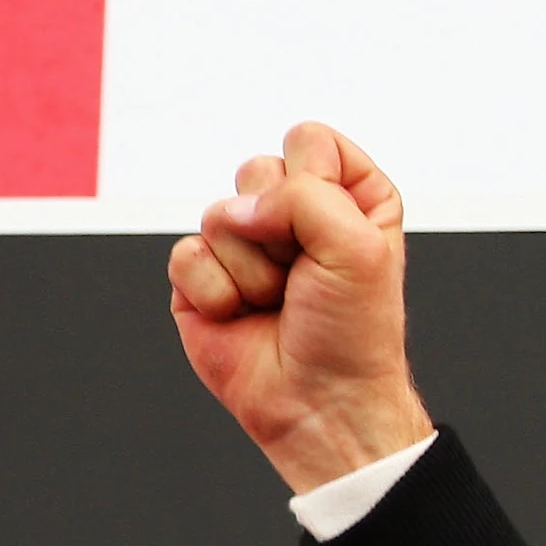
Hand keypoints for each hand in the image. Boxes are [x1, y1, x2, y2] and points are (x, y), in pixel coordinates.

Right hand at [168, 124, 433, 494]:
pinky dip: (215, 292)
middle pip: (256, 169)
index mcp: (350, 199)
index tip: (339, 235)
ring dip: (251, 268)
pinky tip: (242, 317)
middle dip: (280, 228)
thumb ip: (306, 195)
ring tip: (278, 302)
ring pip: (218, 213)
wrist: (319, 405)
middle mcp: (297, 217)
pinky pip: (186, 254)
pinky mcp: (204, 276)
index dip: (317, 183)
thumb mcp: (359, 248)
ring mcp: (247, 245)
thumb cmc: (352, 336)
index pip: (312, 140)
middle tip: (305, 277)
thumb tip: (240, 208)